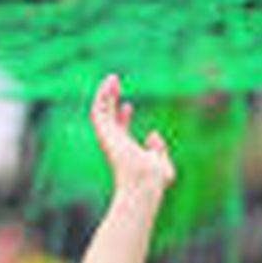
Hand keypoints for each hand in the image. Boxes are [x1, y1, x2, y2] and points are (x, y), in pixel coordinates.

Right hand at [89, 74, 174, 195]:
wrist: (145, 184)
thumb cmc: (154, 180)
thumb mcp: (162, 163)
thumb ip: (159, 150)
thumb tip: (153, 134)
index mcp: (126, 151)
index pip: (121, 132)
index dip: (123, 118)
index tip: (128, 106)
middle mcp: (115, 144)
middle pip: (109, 119)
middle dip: (111, 102)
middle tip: (115, 84)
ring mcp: (109, 139)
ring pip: (101, 112)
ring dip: (106, 95)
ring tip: (112, 78)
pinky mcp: (105, 133)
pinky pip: (99, 110)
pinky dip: (103, 96)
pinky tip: (110, 82)